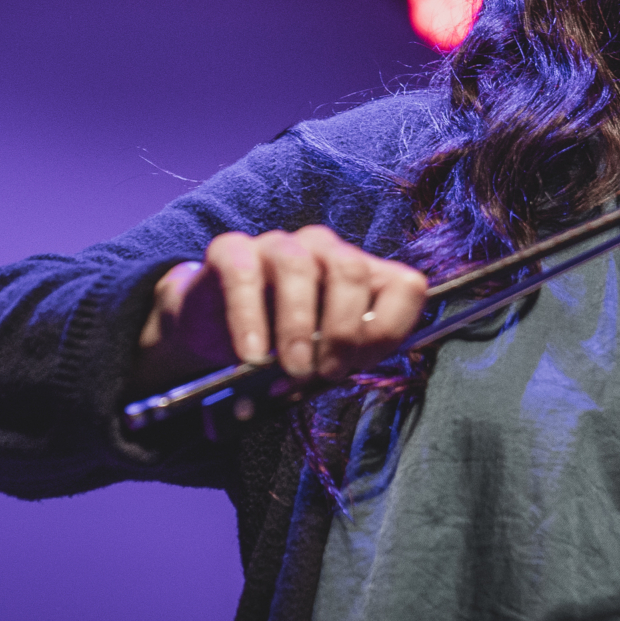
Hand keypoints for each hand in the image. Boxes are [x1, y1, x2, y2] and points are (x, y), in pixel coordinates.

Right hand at [131, 227, 427, 394]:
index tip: (360, 366)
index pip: (405, 286)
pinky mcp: (231, 251)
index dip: (390, 331)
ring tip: (293, 368)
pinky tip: (252, 355)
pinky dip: (249, 319)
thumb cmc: (280, 342)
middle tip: (325, 373)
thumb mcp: (323, 355)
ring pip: (299, 268)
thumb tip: (331, 375)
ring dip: (299, 326)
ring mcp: (279, 245)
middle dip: (344, 331)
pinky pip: (243, 275)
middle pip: (352, 272)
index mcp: (363, 272)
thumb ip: (339, 359)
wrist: (214, 327)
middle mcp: (327, 249)